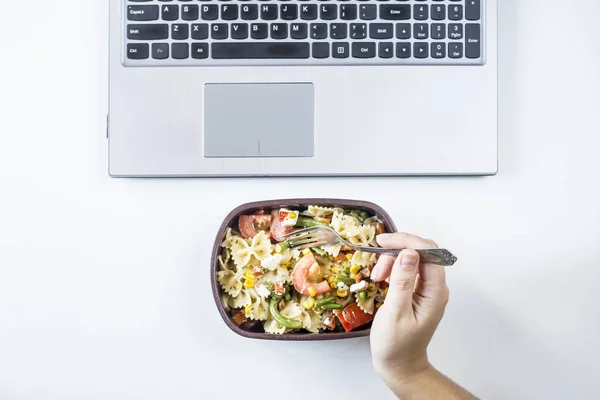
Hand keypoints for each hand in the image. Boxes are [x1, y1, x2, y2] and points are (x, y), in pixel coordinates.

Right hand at [369, 233, 449, 382]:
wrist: (399, 365)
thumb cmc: (396, 345)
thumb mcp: (396, 312)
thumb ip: (402, 281)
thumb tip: (409, 252)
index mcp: (436, 292)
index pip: (429, 252)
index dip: (407, 241)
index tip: (383, 242)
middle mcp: (435, 287)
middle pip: (420, 252)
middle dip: (397, 251)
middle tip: (377, 264)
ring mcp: (427, 289)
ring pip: (411, 258)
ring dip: (391, 261)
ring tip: (377, 277)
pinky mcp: (417, 291)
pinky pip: (406, 269)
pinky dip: (392, 269)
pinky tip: (382, 279)